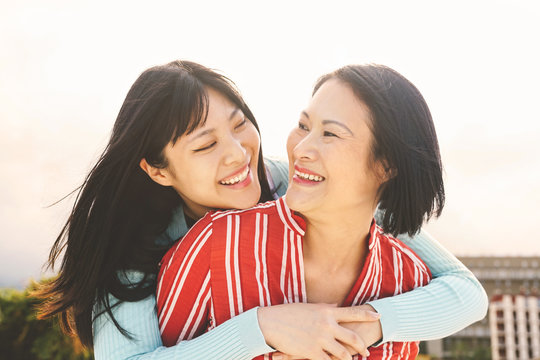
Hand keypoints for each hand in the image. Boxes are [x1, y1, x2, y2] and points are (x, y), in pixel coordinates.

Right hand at [257, 303, 379, 359]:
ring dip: (349, 359)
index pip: (352, 312)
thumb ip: (325, 307)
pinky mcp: (312, 352)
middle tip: (366, 351)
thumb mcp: (309, 307)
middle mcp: (327, 325)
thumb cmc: (288, 313)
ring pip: (343, 353)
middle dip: (362, 346)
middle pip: (352, 337)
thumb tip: (336, 306)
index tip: (378, 315)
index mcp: (327, 311)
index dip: (367, 315)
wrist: (271, 322)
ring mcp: (321, 339)